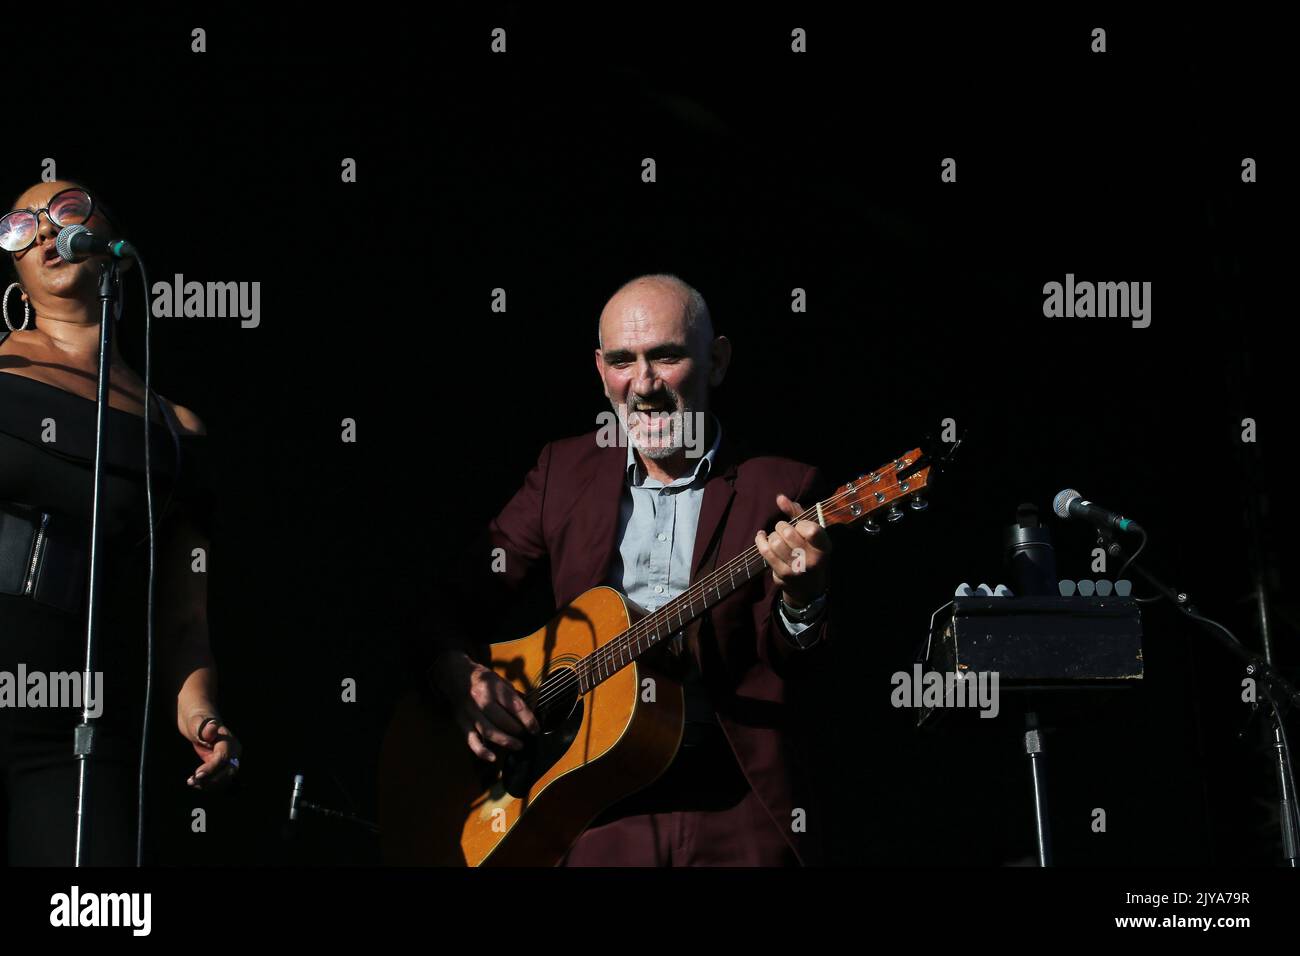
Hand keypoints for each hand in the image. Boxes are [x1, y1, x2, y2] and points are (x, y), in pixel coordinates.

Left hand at [185, 714, 240, 788]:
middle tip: (192, 782)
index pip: (223, 758)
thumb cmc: (198, 723)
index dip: (212, 768)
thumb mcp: (198, 723)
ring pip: (226, 778)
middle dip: (212, 779)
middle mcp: (234, 752)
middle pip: (228, 771)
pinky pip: (222, 780)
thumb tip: (212, 726)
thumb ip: (205, 728)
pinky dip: (210, 785)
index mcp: (229, 741)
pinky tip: (197, 783)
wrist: (200, 726)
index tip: (197, 775)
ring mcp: (231, 761)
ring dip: (210, 784)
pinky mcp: (225, 768)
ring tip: (192, 782)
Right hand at [431, 651, 540, 762]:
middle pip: (503, 721)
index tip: (535, 729)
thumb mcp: (501, 680)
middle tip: (525, 735)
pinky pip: (472, 740)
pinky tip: (492, 758)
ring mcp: (471, 713)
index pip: (515, 706)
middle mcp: (482, 700)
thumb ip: (514, 696)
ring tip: (518, 746)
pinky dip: (482, 751)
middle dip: (517, 731)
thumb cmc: (484, 679)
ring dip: (506, 741)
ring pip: (489, 732)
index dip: (528, 720)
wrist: (457, 676)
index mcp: (493, 687)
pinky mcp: (463, 723)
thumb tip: (529, 712)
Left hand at [755, 493, 831, 607]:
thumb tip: (780, 498)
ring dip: (772, 536)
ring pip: (775, 542)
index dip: (801, 524)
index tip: (800, 526)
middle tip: (784, 530)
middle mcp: (812, 560)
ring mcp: (797, 569)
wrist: (809, 588)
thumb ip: (797, 514)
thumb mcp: (811, 535)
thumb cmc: (810, 553)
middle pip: (788, 533)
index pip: (811, 529)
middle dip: (781, 527)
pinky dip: (760, 540)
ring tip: (776, 538)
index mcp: (824, 547)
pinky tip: (762, 536)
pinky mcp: (782, 575)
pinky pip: (765, 552)